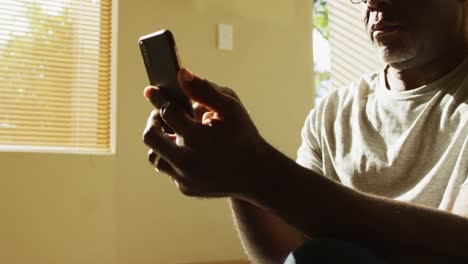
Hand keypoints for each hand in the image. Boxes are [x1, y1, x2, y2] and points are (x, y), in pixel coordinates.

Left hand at [142, 68, 267, 197]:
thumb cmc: (244, 137)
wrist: (257, 175)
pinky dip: (172, 157)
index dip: (158, 99)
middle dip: (152, 121)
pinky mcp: (185, 188)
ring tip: (170, 132)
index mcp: (198, 137)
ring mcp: (184, 177)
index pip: (167, 112)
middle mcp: (187, 160)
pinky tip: (183, 148)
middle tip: (160, 115)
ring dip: (160, 141)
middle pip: (150, 136)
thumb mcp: (231, 109)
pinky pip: (169, 170)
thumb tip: (181, 74)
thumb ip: (205, 90)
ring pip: (154, 156)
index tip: (151, 91)